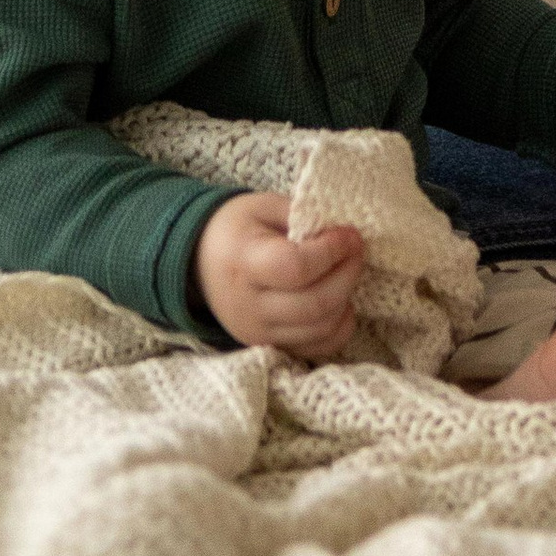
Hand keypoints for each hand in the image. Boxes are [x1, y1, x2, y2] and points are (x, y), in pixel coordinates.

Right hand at [191, 191, 367, 356]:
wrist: (199, 263)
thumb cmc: (237, 229)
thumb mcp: (264, 207)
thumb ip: (303, 217)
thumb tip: (343, 234)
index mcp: (243, 262)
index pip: (295, 268)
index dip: (330, 252)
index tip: (348, 234)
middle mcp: (248, 305)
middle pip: (314, 304)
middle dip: (348, 274)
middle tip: (356, 250)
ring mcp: (258, 332)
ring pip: (321, 329)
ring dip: (346, 299)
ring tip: (346, 272)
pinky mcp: (269, 346)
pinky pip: (317, 348)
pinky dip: (338, 327)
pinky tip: (339, 302)